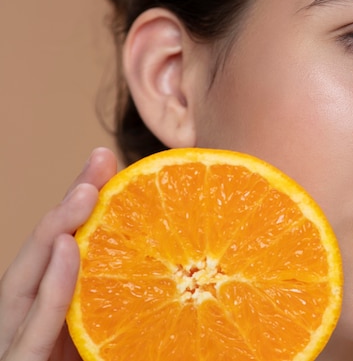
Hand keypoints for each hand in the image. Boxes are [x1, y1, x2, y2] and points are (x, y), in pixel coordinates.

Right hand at [0, 148, 116, 360]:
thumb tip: (184, 261)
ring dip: (54, 231)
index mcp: (49, 312)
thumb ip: (133, 296)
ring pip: (27, 281)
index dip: (80, 205)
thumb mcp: (118, 329)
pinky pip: (34, 327)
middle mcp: (27, 322)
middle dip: (70, 205)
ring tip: (86, 193)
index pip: (63, 249)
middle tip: (101, 160)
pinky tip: (68, 247)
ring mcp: (17, 344)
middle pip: (44, 254)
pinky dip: (52, 287)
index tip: (106, 162)